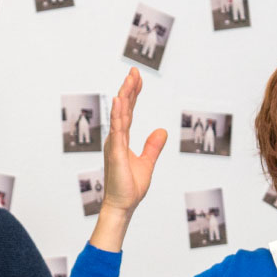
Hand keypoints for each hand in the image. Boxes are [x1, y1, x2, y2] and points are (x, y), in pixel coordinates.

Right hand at [103, 66, 166, 215]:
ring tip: (129, 79)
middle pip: (124, 108)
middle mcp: (116, 138)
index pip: (128, 112)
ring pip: (120, 115)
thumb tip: (162, 131)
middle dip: (129, 89)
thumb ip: (153, 146)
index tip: (137, 79)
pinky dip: (119, 114)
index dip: (133, 95)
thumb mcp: (147, 163)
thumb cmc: (130, 187)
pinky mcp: (116, 152)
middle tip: (134, 71)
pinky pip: (117, 129)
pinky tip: (121, 100)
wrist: (123, 206)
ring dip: (125, 96)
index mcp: (122, 139)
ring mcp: (115, 144)